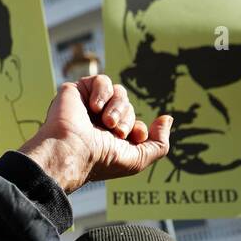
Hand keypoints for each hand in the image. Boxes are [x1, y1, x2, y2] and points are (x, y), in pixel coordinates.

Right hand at [17, 74, 171, 193]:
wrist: (72, 151)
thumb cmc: (102, 160)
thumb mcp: (139, 159)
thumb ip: (160, 143)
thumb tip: (167, 119)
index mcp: (109, 139)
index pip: (135, 125)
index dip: (138, 129)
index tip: (131, 137)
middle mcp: (97, 122)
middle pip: (128, 107)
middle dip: (127, 119)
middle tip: (115, 132)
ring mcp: (87, 106)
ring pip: (119, 92)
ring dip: (118, 107)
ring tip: (106, 122)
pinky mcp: (76, 91)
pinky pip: (102, 80)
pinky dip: (103, 92)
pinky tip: (95, 108)